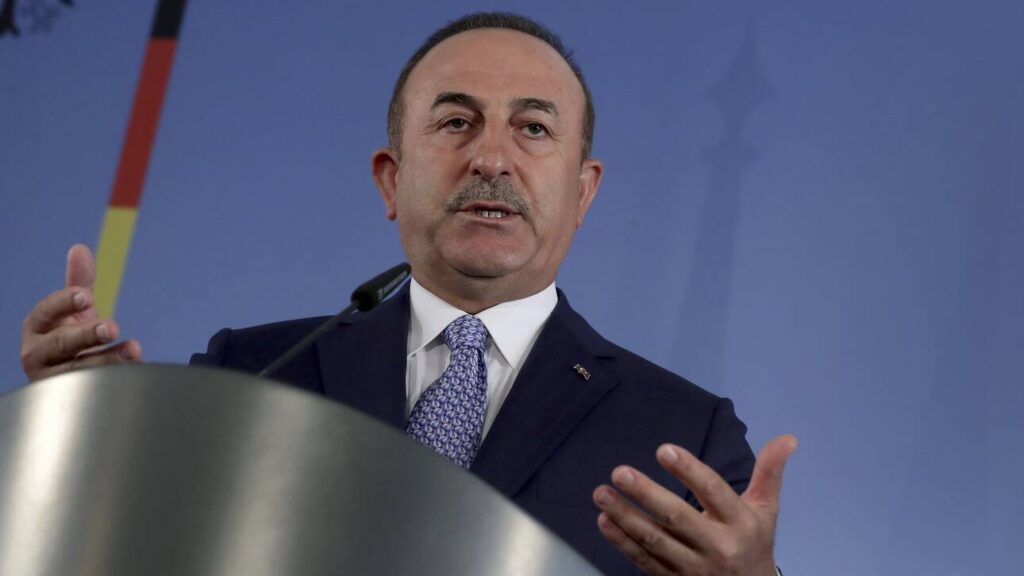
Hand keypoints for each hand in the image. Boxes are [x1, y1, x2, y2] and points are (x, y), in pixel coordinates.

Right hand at [20, 244, 141, 381]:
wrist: (69, 379)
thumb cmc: (71, 339)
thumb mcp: (74, 312)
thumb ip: (78, 282)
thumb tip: (79, 249)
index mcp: (37, 325)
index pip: (46, 311)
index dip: (64, 302)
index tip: (86, 295)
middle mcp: (37, 352)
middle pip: (60, 343)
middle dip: (87, 334)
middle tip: (113, 326)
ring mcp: (51, 378)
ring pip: (78, 369)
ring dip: (109, 359)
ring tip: (135, 349)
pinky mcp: (69, 397)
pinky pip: (92, 389)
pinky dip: (115, 379)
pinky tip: (136, 368)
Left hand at [593, 434, 796, 575]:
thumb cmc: (754, 542)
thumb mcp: (766, 509)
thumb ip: (770, 472)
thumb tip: (788, 437)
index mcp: (740, 523)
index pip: (714, 493)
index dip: (689, 471)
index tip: (664, 450)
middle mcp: (717, 546)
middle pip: (678, 518)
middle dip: (646, 495)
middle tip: (619, 472)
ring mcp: (693, 567)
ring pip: (655, 541)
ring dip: (625, 516)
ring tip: (601, 493)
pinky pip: (644, 561)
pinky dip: (622, 542)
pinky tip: (604, 521)